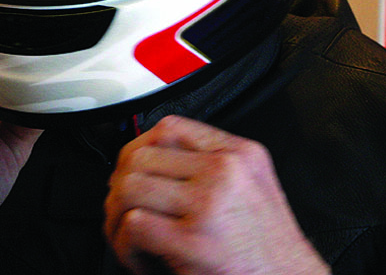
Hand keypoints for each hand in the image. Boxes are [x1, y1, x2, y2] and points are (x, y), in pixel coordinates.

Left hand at [105, 115, 329, 274]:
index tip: (132, 170)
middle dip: (120, 187)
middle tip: (122, 211)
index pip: (170, 128)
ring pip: (130, 187)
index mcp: (241, 154)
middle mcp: (226, 171)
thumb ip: (214, 166)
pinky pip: (133, 225)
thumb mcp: (254, 188)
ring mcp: (209, 204)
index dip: (139, 149)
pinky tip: (141, 258)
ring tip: (129, 238)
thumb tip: (158, 160)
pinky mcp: (194, 241)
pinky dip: (125, 245)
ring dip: (117, 217)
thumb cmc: (269, 250)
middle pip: (141, 156)